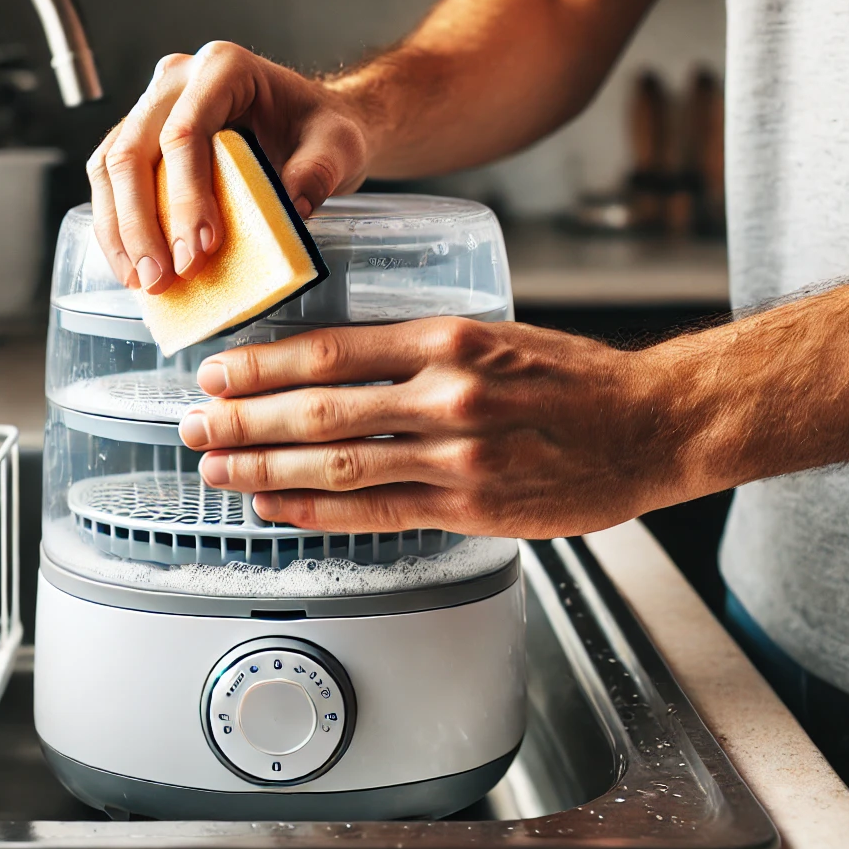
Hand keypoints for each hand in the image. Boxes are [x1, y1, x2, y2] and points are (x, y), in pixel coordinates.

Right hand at [85, 42, 375, 292]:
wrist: (310, 123)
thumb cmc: (320, 128)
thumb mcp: (339, 145)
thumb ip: (320, 170)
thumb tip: (292, 206)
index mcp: (223, 67)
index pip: (186, 131)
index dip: (187, 193)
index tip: (202, 249)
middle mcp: (177, 79)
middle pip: (134, 149)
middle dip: (142, 222)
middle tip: (162, 277)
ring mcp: (152, 106)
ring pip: (111, 166)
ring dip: (119, 229)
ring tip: (143, 280)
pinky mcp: (140, 137)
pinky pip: (111, 180)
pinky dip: (115, 226)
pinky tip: (130, 265)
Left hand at [175, 317, 687, 538]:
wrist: (652, 425)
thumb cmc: (574, 378)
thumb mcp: (494, 333)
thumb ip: (421, 349)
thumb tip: (337, 365)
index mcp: (449, 340)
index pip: (332, 352)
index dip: (262, 367)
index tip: (217, 373)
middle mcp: (448, 395)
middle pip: (320, 410)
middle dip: (244, 422)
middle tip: (195, 427)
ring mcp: (460, 456)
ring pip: (339, 464)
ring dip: (267, 470)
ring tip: (219, 472)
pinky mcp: (473, 508)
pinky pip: (378, 514)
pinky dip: (318, 512)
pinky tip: (278, 509)